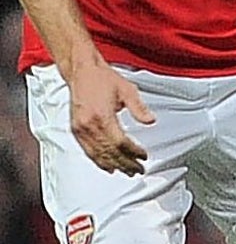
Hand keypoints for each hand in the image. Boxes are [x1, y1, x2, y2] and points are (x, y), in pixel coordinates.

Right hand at [66, 59, 154, 175]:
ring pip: (97, 154)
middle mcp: (88, 125)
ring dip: (113, 165)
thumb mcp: (127, 90)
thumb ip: (139, 107)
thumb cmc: (103, 79)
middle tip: (138, 170)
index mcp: (102, 116)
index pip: (120, 142)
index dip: (133, 152)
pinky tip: (107, 166)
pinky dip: (98, 160)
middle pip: (109, 152)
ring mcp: (80, 129)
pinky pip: (87, 150)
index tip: (143, 156)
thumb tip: (150, 120)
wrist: (82, 72)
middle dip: (125, 163)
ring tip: (126, 172)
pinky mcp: (75, 129)